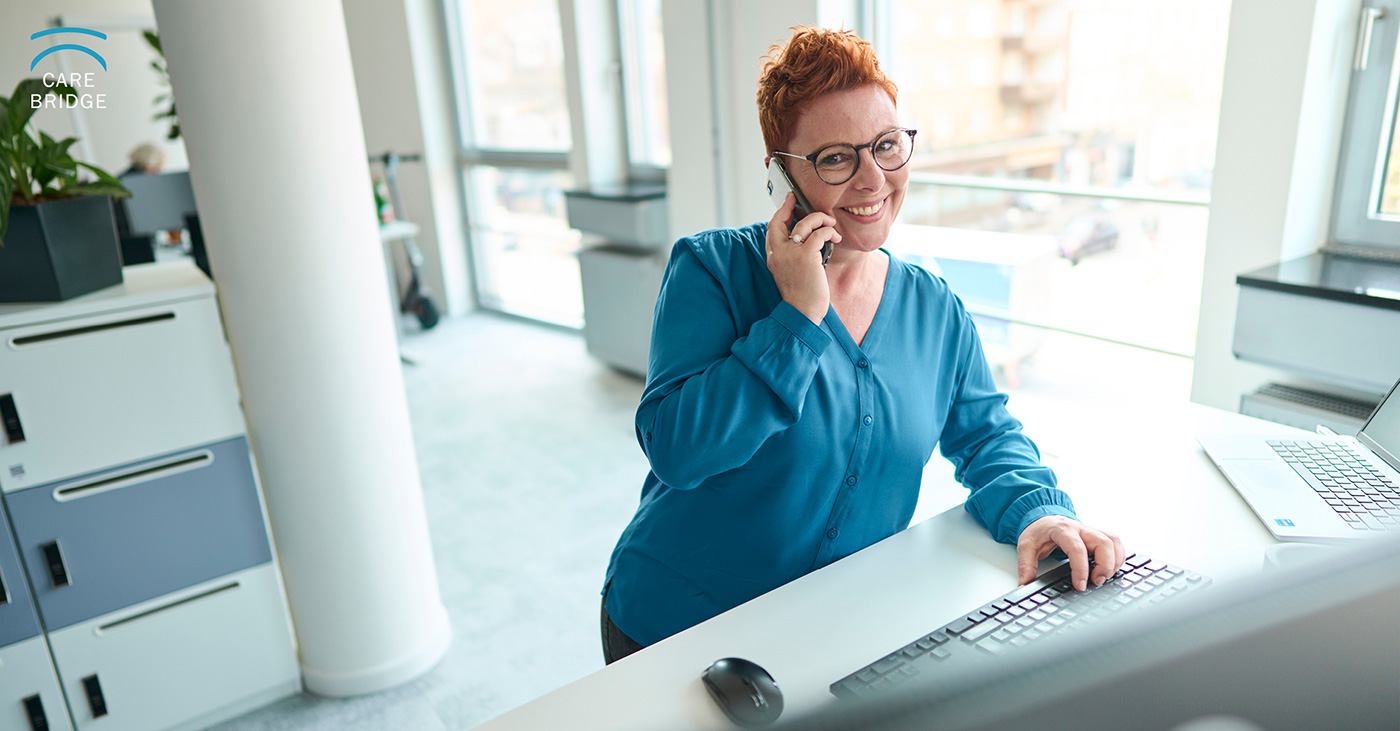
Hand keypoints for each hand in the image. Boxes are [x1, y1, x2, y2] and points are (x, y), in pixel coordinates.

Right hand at [766, 193, 839, 323]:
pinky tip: (836, 238)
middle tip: (799, 199)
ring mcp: (791, 253)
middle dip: (790, 206)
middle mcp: (778, 253)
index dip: (780, 214)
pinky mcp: (807, 255)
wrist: (802, 312)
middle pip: (779, 220)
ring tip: (830, 225)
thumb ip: (792, 257)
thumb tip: (806, 240)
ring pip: (805, 223)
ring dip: (820, 219)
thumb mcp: (790, 273)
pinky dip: (830, 232)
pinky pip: (820, 233)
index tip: (788, 204)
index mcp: (773, 257)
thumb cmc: (801, 297)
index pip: (771, 229)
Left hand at [1016, 515, 1124, 591]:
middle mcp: (1080, 528)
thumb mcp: (1025, 546)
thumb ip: (1026, 566)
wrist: (1042, 516)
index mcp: (1062, 530)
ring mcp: (1091, 531)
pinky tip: (1111, 569)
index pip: (1077, 549)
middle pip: (1103, 542)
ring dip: (1114, 561)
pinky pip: (1115, 543)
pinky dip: (1118, 556)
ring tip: (1104, 577)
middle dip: (1105, 565)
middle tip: (1096, 582)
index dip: (1081, 568)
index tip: (1081, 585)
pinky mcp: (1098, 536)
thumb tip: (1025, 586)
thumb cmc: (1038, 531)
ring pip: (1113, 541)